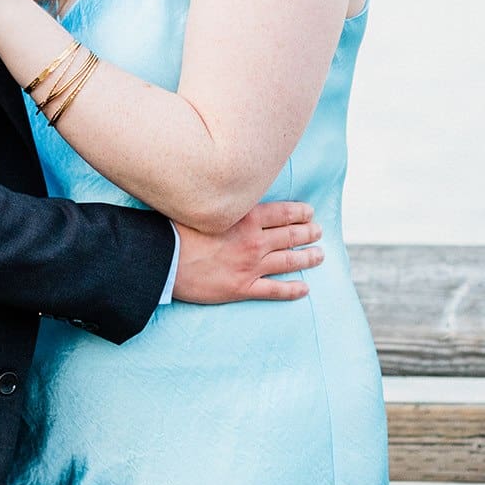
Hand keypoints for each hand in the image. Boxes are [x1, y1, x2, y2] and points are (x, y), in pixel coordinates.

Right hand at [172, 202, 321, 303]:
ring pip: (289, 261)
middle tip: (318, 231)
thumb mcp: (204, 207)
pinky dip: (293, 290)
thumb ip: (224, 203)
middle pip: (290, 236)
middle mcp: (253, 241)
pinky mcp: (243, 287)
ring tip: (319, 255)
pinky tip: (305, 289)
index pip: (282, 213)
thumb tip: (232, 194)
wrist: (164, 259)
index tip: (309, 212)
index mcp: (245, 218)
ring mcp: (250, 266)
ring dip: (308, 258)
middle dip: (308, 233)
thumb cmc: (177, 229)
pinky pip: (275, 290)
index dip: (300, 213)